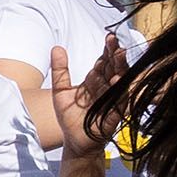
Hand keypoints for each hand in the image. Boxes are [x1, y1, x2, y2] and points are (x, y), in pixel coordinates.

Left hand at [49, 42, 124, 164]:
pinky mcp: (115, 111)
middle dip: (114, 53)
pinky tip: (116, 79)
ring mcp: (113, 98)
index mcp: (95, 79)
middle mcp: (106, 86)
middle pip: (113, 66)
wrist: (75, 141)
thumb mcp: (60, 90)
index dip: (107, 49)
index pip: (103, 60)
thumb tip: (56, 47)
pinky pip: (120, 98)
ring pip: (120, 78)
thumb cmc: (69, 116)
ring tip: (119, 53)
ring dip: (120, 66)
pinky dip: (119, 88)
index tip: (109, 36)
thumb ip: (60, 70)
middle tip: (114, 39)